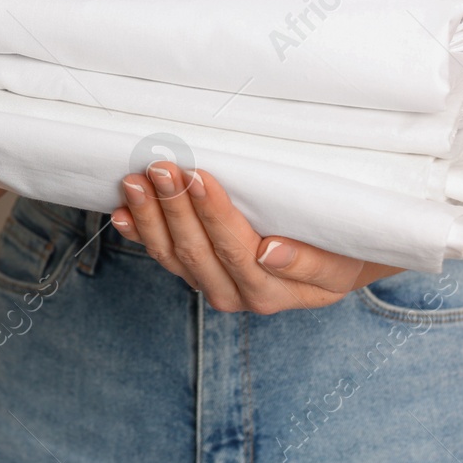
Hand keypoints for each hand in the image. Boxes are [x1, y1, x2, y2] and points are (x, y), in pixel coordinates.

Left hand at [112, 161, 398, 313]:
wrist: (333, 261)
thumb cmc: (340, 252)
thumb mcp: (340, 261)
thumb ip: (310, 262)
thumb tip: (271, 254)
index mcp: (272, 291)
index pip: (236, 251)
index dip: (214, 215)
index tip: (200, 178)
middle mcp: (236, 294)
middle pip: (196, 251)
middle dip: (175, 207)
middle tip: (163, 168)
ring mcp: (210, 284)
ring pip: (172, 254)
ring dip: (150, 216)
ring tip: (136, 181)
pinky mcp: (192, 272)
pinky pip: (160, 254)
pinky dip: (139, 232)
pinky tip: (121, 212)